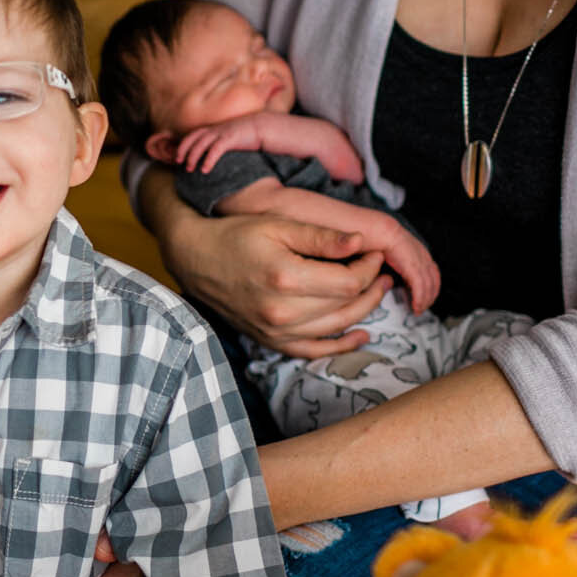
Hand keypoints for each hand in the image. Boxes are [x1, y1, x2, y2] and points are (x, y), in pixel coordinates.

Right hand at [155, 191, 390, 357]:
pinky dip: (340, 345)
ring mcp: (275, 330)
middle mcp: (281, 311)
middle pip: (347, 305)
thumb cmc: (236, 235)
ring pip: (336, 327)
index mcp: (286, 278)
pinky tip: (361, 334)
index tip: (373, 252)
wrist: (196, 258)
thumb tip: (362, 242)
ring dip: (364, 310)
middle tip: (381, 269)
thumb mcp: (279, 225)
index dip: (370, 268)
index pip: (349, 281)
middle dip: (371, 286)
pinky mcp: (270, 340)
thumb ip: (321, 237)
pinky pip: (313, 351)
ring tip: (377, 290)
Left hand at [174, 113, 274, 174]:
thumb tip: (212, 156)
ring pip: (201, 143)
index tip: (178, 156)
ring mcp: (223, 132)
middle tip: (178, 162)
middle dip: (183, 149)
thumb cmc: (249, 135)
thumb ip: (221, 143)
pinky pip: (216, 149)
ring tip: (190, 169)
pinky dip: (208, 160)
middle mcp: (217, 129)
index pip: (194, 134)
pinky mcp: (231, 138)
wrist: (265, 127)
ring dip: (193, 156)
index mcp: (216, 129)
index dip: (184, 144)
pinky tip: (205, 170)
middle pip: (193, 137)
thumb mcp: (231, 138)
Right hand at [373, 223, 441, 313]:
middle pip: (434, 281)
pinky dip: (419, 299)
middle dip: (429, 297)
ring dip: (424, 301)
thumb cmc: (380, 239)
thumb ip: (398, 264)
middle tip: (422, 308)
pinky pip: (420, 287)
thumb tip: (393, 277)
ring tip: (418, 310)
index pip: (433, 273)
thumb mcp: (393, 252)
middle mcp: (423, 256)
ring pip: (429, 286)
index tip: (425, 297)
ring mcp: (419, 261)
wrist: (377, 230)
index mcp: (420, 252)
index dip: (431, 287)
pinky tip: (415, 306)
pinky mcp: (413, 266)